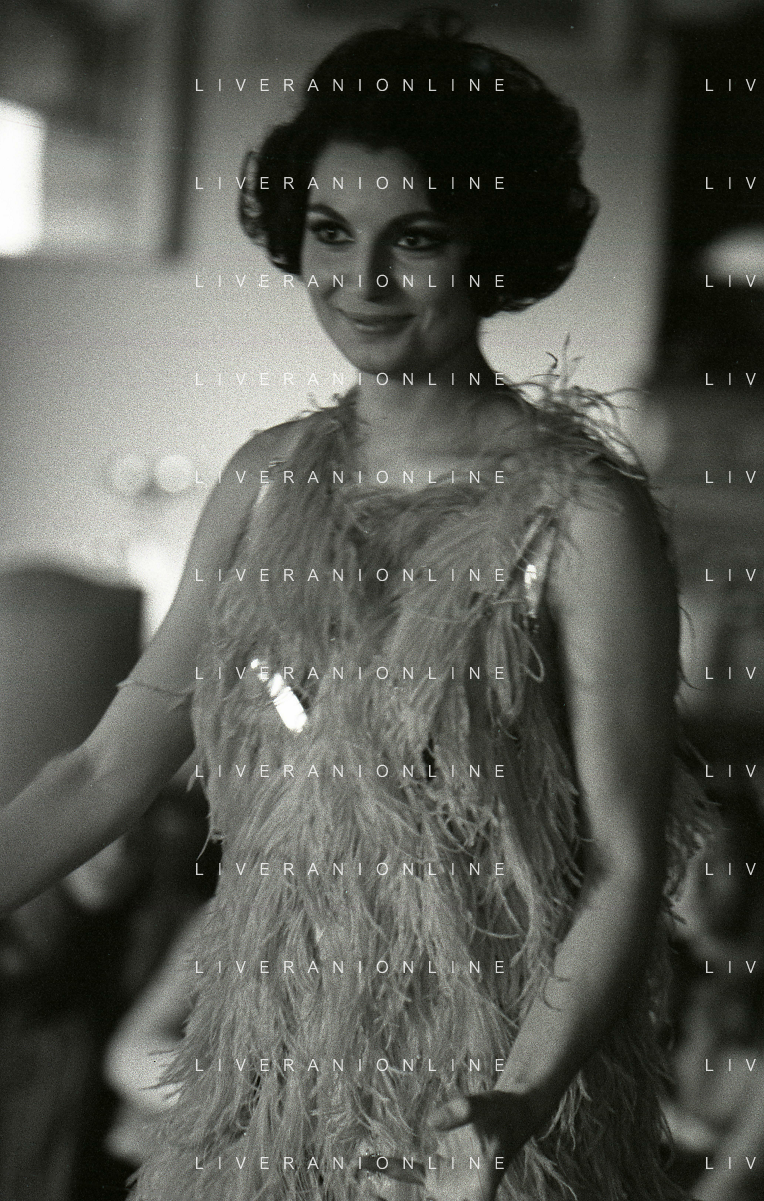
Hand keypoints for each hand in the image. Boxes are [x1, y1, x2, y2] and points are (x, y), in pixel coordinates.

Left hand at [357, 1089, 548, 1200]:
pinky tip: (367, 1162)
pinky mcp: (439, 1170)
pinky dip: (391, 1169)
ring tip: (360, 1174)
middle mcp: (461, 1194)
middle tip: (365, 1195)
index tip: (392, 1200)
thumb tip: (431, 1122)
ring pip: (413, 1190)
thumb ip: (461, 1111)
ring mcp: (448, 1183)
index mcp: (477, 1192)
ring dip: (388, 1188)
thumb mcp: (486, 1107)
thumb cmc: (503, 1112)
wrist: (514, 1111)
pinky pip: (411, 1173)